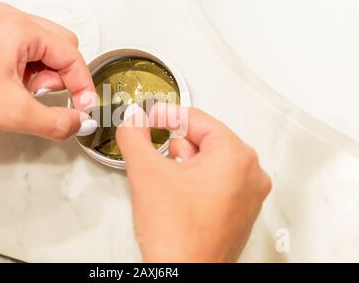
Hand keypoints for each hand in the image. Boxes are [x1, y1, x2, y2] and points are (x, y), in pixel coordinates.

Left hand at [0, 3, 95, 138]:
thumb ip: (58, 121)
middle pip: (62, 47)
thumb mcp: (15, 115)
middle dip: (60, 78)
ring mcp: (0, 26)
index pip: (71, 54)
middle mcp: (11, 19)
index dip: (83, 85)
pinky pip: (29, 52)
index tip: (85, 109)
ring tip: (23, 94)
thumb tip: (82, 122)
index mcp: (19, 27)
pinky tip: (15, 89)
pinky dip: (31, 74)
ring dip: (45, 77)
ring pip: (47, 50)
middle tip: (42, 98)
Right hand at [116, 104, 271, 261]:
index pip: (196, 119)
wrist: (183, 276)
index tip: (149, 118)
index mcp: (236, 156)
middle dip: (176, 149)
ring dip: (184, 167)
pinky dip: (196, 185)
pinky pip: (216, 184)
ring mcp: (249, 196)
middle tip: (160, 166)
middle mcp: (251, 174)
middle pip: (204, 141)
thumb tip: (132, 121)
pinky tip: (180, 202)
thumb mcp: (146, 172)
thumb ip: (134, 136)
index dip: (166, 115)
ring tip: (169, 190)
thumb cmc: (176, 234)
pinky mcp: (241, 213)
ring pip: (209, 163)